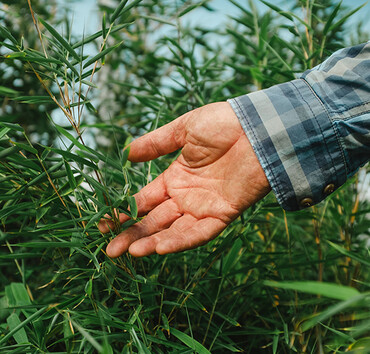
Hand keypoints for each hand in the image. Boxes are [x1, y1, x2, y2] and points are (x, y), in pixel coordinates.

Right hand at [98, 102, 270, 256]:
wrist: (257, 128)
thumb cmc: (222, 124)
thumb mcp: (184, 129)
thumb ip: (156, 143)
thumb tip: (127, 153)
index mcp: (175, 178)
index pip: (144, 200)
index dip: (124, 211)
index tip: (104, 222)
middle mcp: (186, 197)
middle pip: (154, 220)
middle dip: (132, 234)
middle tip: (110, 249)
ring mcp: (203, 207)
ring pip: (174, 230)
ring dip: (152, 242)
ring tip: (130, 252)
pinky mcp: (222, 214)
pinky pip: (199, 232)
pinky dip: (180, 240)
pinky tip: (159, 248)